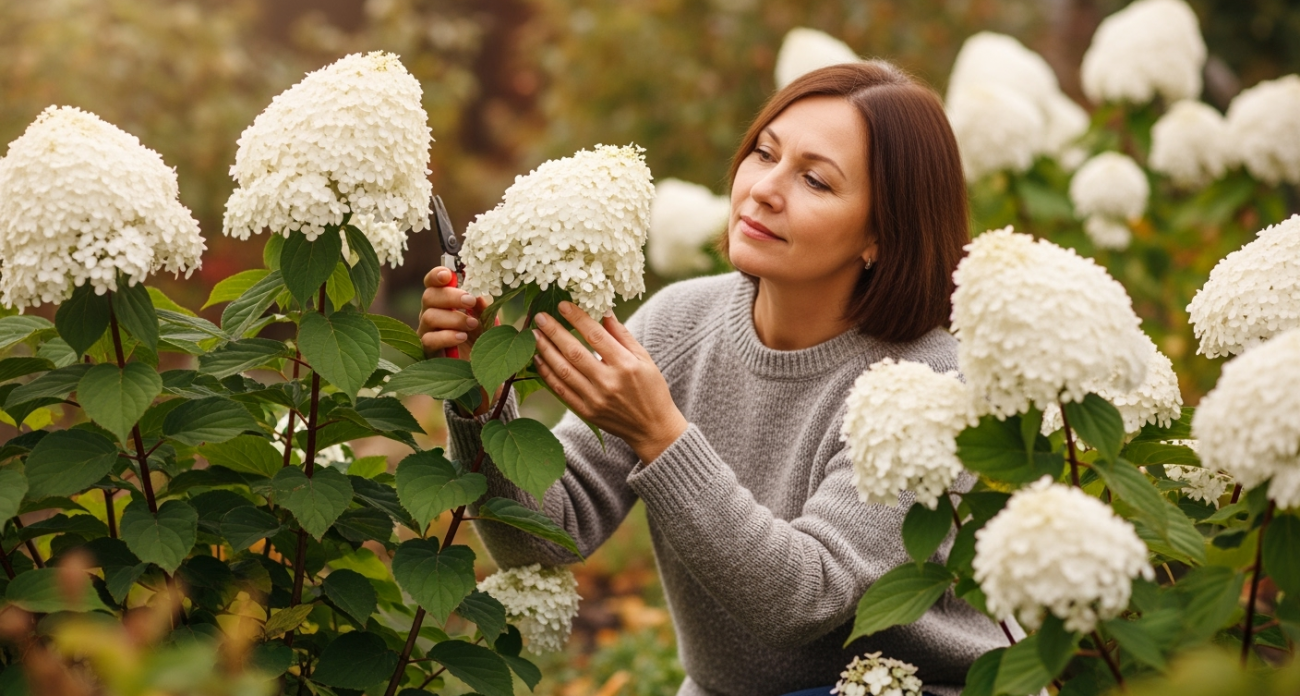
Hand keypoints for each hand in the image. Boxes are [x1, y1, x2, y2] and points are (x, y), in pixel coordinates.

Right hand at [417, 266, 489, 359]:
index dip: (436, 275)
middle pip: (429, 296)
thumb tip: (478, 294)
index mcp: (444, 301)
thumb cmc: (482, 340)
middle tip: (469, 301)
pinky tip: (462, 337)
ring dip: (453, 318)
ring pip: (428, 316)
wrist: (482, 370)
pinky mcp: (427, 351)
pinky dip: (447, 336)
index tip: (448, 275)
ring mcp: (427, 332)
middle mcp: (431, 313)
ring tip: (472, 324)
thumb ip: (482, 307)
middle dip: (450, 296)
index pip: (432, 283)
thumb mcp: (487, 321)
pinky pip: (429, 339)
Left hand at [531, 301, 687, 463]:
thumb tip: (603, 312)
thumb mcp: (645, 359)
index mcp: (625, 365)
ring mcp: (595, 399)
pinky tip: (539, 360)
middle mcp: (608, 382)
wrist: (652, 428)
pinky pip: (561, 391)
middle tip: (540, 317)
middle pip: (574, 352)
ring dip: (546, 351)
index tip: (562, 305)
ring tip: (534, 335)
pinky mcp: (586, 412)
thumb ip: (622, 335)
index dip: (577, 318)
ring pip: (563, 371)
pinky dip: (547, 374)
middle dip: (554, 332)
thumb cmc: (651, 389)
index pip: (595, 336)